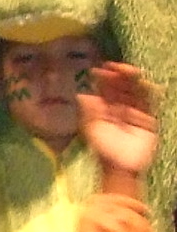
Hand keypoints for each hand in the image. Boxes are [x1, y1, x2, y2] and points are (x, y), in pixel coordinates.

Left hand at [79, 62, 159, 179]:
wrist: (121, 166)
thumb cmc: (104, 149)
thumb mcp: (93, 129)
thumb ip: (90, 112)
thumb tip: (82, 95)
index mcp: (104, 109)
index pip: (104, 90)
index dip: (103, 79)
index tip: (99, 69)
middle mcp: (119, 107)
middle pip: (120, 87)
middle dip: (118, 76)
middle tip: (115, 65)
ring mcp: (134, 112)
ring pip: (134, 92)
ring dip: (132, 80)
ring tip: (129, 70)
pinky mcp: (147, 119)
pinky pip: (149, 103)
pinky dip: (149, 93)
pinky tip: (147, 83)